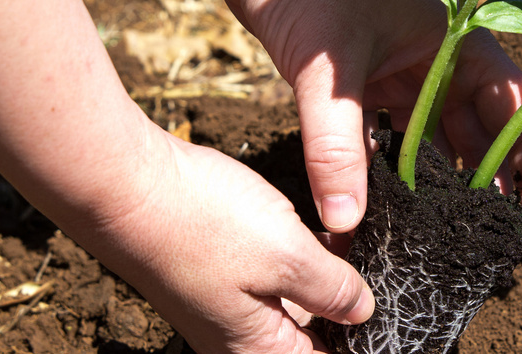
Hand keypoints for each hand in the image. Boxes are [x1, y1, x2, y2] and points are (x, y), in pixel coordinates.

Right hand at [95, 126, 374, 352]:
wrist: (126, 184)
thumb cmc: (202, 222)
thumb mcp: (288, 255)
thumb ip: (333, 289)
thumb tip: (363, 312)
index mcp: (259, 353)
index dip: (364, 341)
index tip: (394, 316)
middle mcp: (242, 341)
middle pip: (314, 339)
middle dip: (350, 311)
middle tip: (385, 274)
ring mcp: (230, 308)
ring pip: (298, 308)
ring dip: (330, 283)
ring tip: (365, 252)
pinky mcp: (223, 276)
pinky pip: (277, 281)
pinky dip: (305, 262)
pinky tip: (330, 235)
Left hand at [202, 0, 521, 249]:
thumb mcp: (328, 62)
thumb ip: (337, 144)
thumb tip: (348, 224)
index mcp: (460, 43)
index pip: (519, 116)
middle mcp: (438, 61)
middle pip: (479, 137)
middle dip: (487, 194)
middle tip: (487, 253)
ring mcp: (398, 71)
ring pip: (429, 143)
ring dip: (432, 190)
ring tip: (437, 245)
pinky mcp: (357, 80)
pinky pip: (380, 137)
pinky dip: (379, 174)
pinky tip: (376, 213)